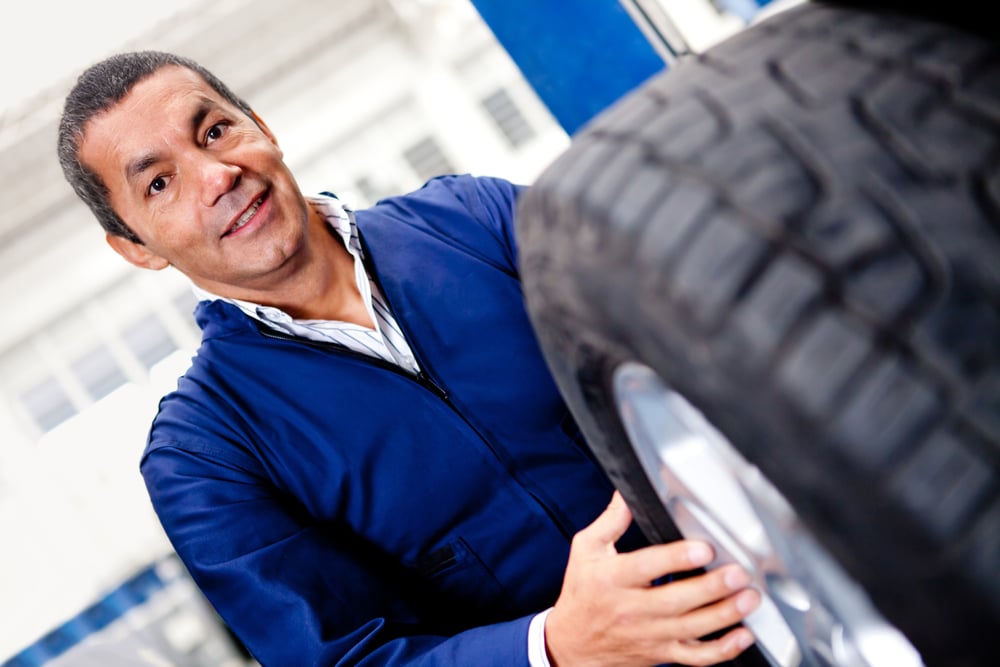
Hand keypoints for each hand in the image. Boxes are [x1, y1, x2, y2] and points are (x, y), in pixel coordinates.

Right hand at [545, 492, 759, 665]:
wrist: (572, 643)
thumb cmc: (582, 591)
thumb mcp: (586, 549)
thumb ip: (611, 520)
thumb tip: (628, 492)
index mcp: (612, 578)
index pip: (647, 567)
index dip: (676, 558)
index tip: (703, 548)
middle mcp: (631, 609)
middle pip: (676, 601)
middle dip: (712, 587)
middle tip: (738, 572)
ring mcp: (649, 635)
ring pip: (692, 629)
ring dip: (725, 614)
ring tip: (749, 597)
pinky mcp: (661, 653)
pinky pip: (696, 657)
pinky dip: (723, 650)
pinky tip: (743, 635)